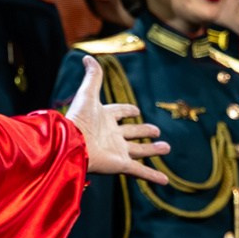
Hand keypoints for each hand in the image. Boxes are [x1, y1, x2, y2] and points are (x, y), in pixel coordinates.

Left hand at [62, 56, 167, 180]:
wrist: (71, 143)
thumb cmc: (78, 118)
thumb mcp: (88, 93)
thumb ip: (93, 76)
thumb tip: (88, 56)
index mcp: (104, 118)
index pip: (118, 113)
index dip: (126, 111)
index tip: (135, 111)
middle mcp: (111, 135)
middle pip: (131, 133)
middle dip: (144, 131)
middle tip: (157, 131)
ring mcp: (116, 150)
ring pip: (139, 150)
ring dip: (153, 150)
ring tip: (167, 147)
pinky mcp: (120, 164)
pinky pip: (140, 171)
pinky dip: (153, 176)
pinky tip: (165, 181)